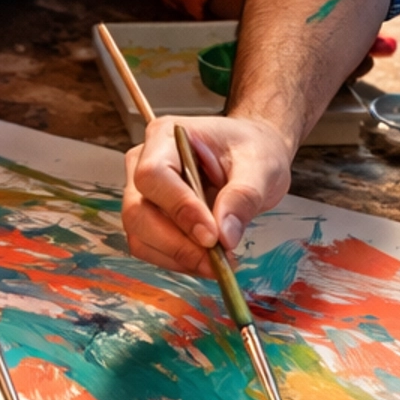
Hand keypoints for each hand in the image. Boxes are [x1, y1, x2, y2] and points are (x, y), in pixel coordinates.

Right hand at [122, 114, 291, 274]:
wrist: (251, 157)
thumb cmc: (251, 150)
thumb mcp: (261, 166)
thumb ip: (243, 196)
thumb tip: (224, 235)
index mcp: (165, 136)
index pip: (154, 175)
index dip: (179, 208)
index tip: (211, 236)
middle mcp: (143, 163)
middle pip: (138, 211)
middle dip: (177, 243)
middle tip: (217, 260)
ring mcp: (143, 193)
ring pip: (140, 235)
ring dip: (177, 257)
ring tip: (217, 263)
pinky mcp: (150, 218)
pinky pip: (150, 248)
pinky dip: (178, 261)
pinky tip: (206, 261)